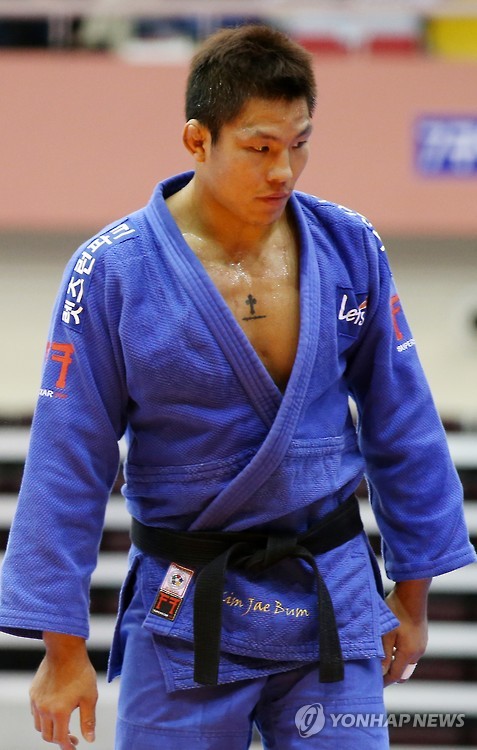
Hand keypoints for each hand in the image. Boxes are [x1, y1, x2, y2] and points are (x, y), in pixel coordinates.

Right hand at [30, 633, 97, 748]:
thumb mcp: (90, 697)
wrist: (65, 650)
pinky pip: (35, 712)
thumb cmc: (80, 672)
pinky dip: (43, 717)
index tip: (74, 746)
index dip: (68, 746)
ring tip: (63, 724)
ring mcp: (36, 701)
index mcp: (59, 712)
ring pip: (39, 725)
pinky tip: (54, 710)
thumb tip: (90, 739)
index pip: (60, 739)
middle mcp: (44, 709)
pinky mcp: (33, 692)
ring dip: (49, 729)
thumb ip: (88, 720)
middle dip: (59, 739)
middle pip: (47, 735)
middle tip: (71, 737)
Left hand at [381, 578, 430, 685]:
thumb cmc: (397, 612)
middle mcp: (417, 652)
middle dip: (390, 674)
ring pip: (407, 662)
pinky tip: (391, 644)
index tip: (373, 685)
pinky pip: (411, 652)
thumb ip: (384, 655)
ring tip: (381, 656)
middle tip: (376, 671)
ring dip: (396, 663)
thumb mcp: (386, 634)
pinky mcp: (421, 637)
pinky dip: (400, 654)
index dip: (384, 682)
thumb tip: (381, 673)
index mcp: (408, 654)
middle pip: (403, 672)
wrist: (412, 594)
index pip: (395, 676)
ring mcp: (421, 644)